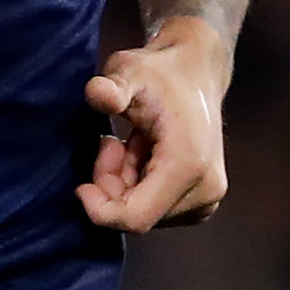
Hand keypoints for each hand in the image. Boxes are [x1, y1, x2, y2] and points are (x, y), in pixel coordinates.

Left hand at [76, 19, 232, 231]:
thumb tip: (99, 94)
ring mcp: (208, 198)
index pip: (136, 217)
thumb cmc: (161, 72)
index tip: (81, 185)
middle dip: (111, 186)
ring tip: (130, 144)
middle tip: (110, 144)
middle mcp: (206, 187)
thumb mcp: (130, 71)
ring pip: (144, 213)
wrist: (196, 72)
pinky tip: (143, 154)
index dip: (100, 209)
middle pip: (137, 214)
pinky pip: (156, 209)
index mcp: (188, 163)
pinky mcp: (204, 201)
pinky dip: (139, 187)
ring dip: (124, 184)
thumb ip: (111, 86)